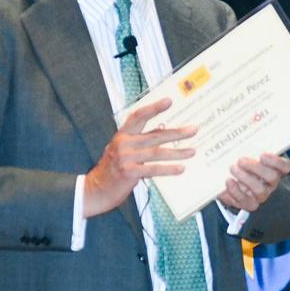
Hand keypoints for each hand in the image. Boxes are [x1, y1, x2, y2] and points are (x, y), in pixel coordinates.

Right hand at [83, 98, 196, 217]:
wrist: (96, 190)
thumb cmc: (112, 170)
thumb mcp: (123, 151)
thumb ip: (140, 141)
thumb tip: (162, 129)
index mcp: (122, 135)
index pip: (139, 116)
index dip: (154, 108)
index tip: (169, 101)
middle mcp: (123, 144)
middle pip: (155, 135)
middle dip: (176, 133)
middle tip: (193, 129)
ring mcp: (125, 158)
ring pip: (157, 153)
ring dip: (177, 152)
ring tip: (192, 151)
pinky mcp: (129, 172)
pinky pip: (153, 169)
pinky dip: (168, 169)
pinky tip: (180, 168)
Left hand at [217, 153, 289, 212]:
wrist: (241, 187)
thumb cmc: (249, 167)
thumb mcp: (253, 157)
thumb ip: (253, 148)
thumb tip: (247, 131)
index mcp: (277, 170)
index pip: (285, 166)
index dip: (275, 161)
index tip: (262, 155)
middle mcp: (272, 184)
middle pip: (271, 177)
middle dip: (256, 168)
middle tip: (241, 160)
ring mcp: (261, 196)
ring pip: (259, 190)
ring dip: (245, 178)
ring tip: (233, 168)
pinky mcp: (249, 204)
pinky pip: (244, 201)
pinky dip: (234, 191)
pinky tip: (228, 181)